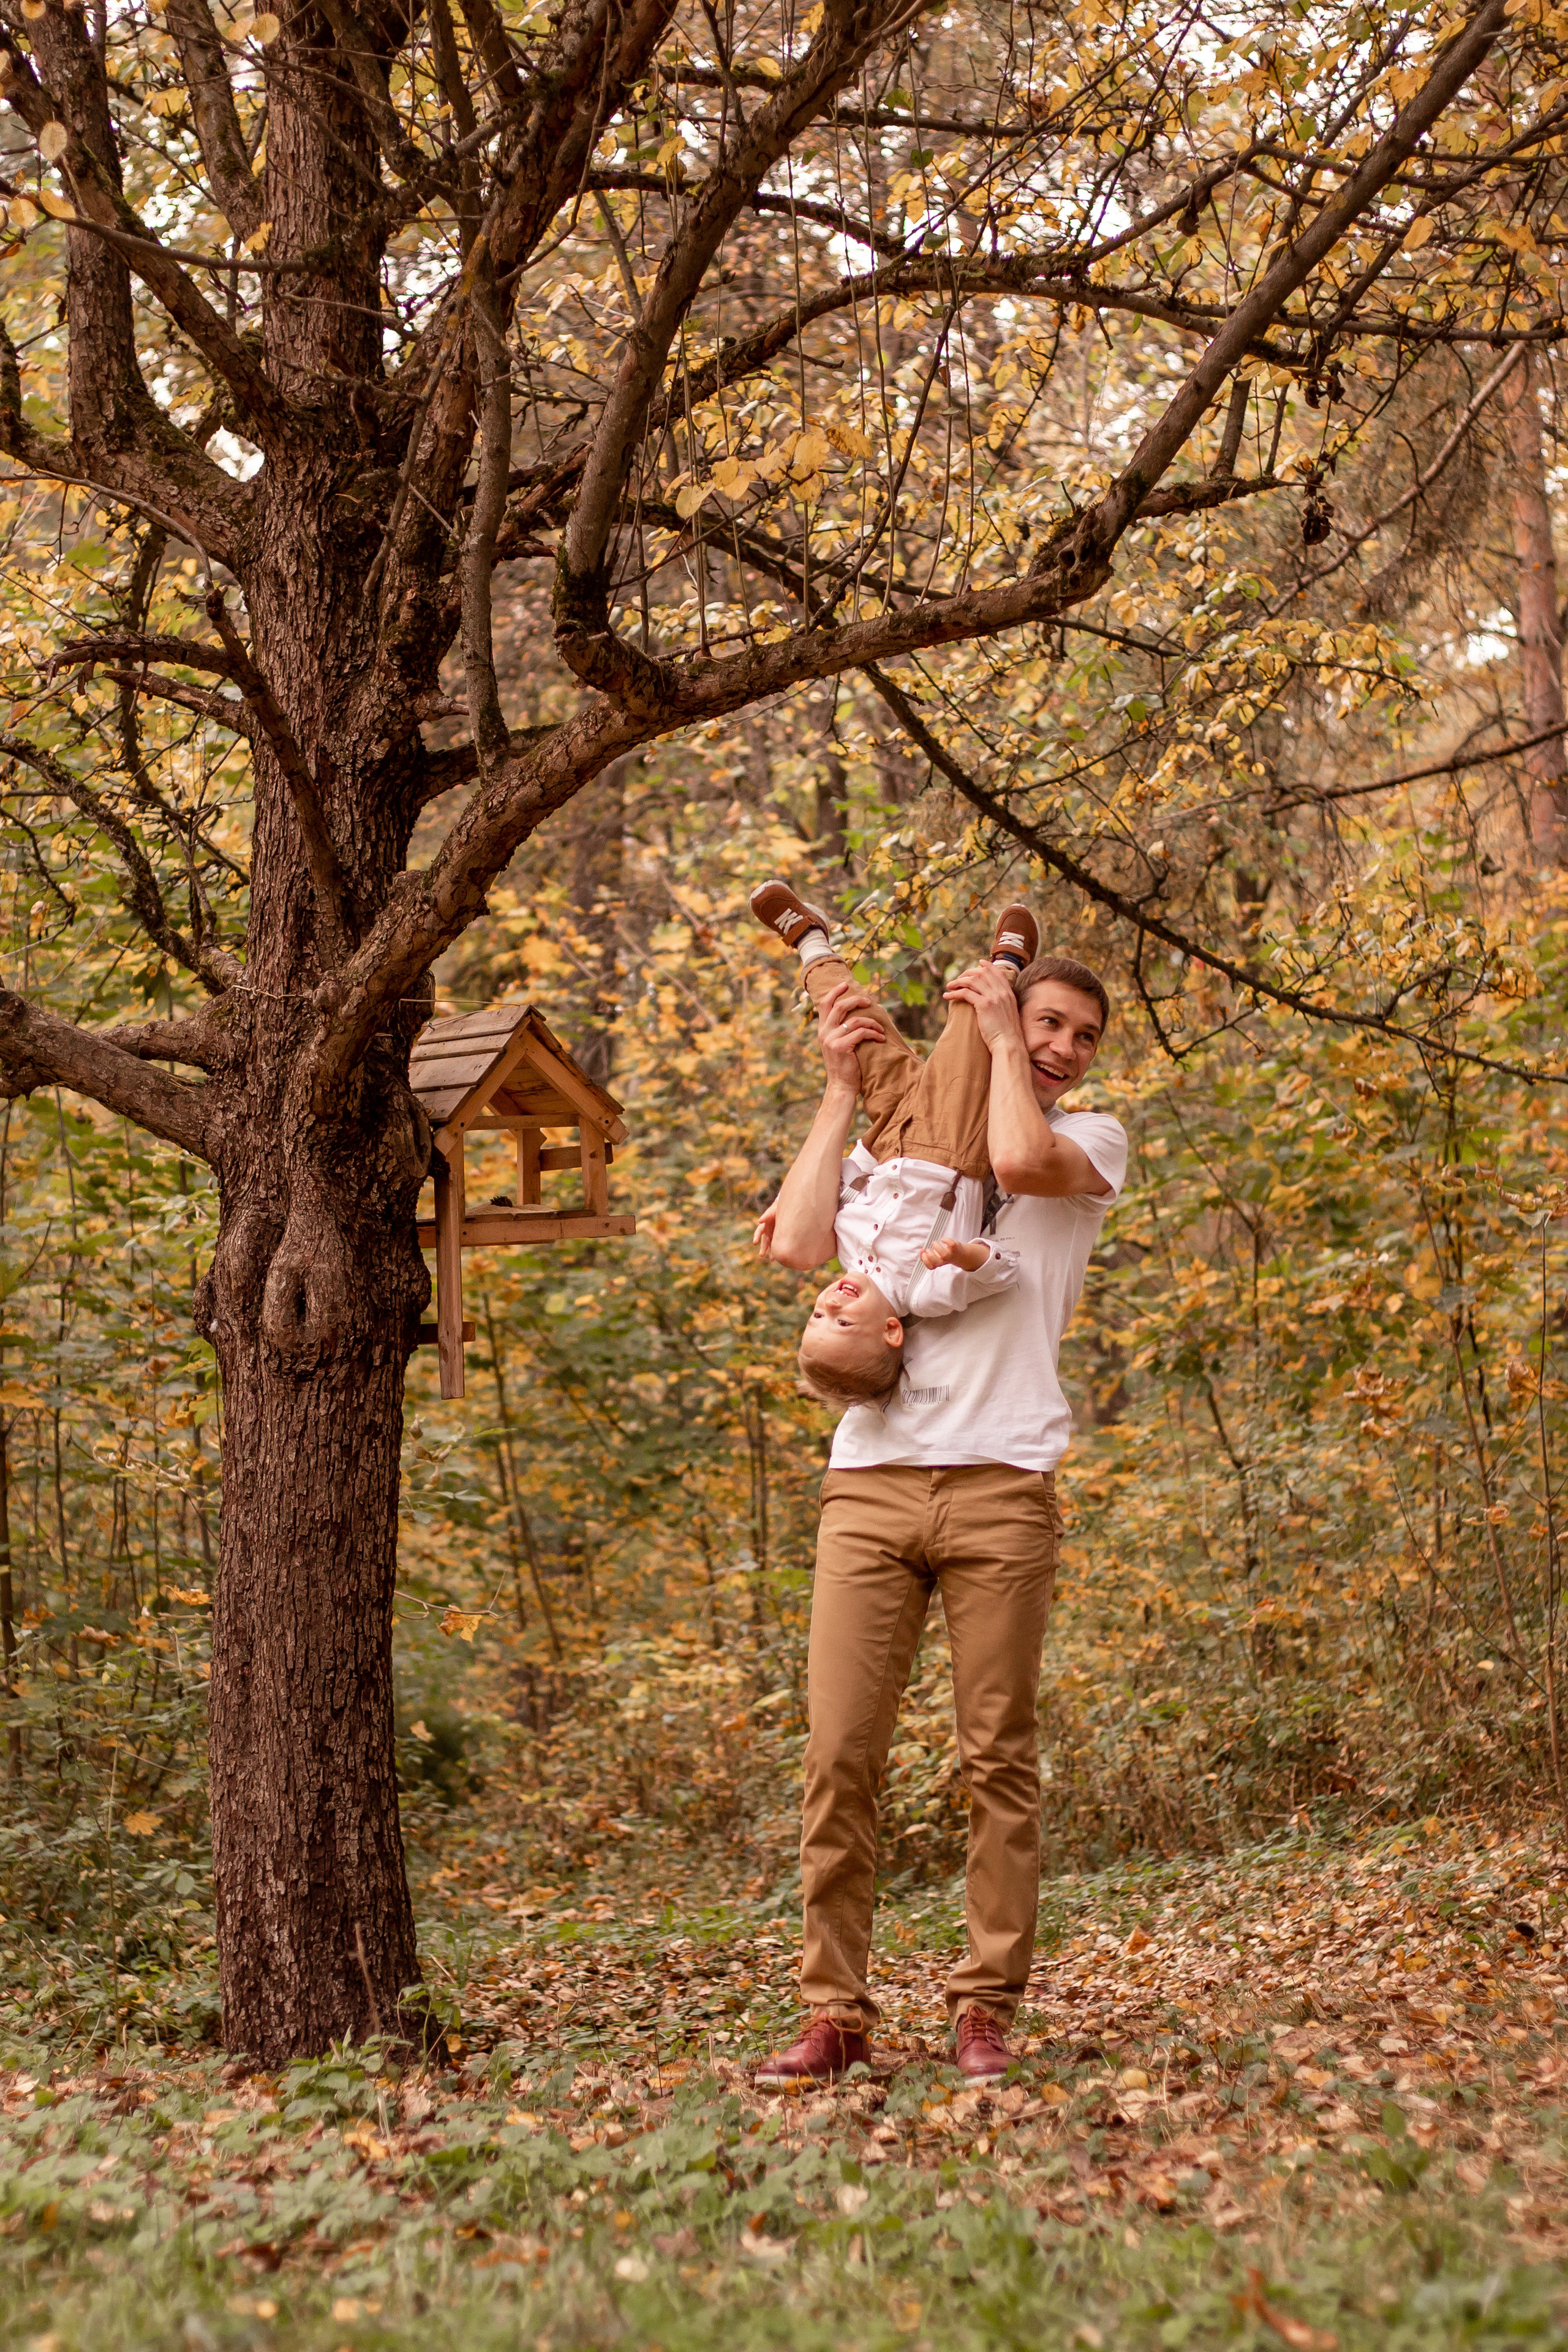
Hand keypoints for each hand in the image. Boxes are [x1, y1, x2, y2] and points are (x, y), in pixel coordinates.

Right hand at [753, 1200, 778, 1257]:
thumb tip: (759, 1221)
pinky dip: (777, 1250)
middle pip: (765, 1241)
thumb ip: (766, 1216)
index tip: (755, 1243)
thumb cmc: (776, 1210)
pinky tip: (779, 1256)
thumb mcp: (771, 1212)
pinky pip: (777, 1244)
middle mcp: (768, 1231)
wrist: (785, 1209)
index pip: (759, 1231)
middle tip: (761, 1255)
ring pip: (771, 1245)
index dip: (757, 1237)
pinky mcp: (780, 1236)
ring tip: (772, 1259)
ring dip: (771, 1251)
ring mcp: (774, 1234)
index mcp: (765, 1225)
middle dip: (763, 1248)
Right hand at [814, 976, 885, 1090]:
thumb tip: (854, 1016)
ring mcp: (831, 1039)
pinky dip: (874, 1034)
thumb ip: (840, 1030)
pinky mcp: (841, 1047)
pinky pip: (861, 1033)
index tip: (845, 985)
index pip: (824, 1004)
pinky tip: (880, 1039)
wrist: (841, 1086)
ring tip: (881, 1030)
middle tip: (869, 1001)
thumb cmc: (844, 1066)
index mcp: (822, 1030)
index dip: (834, 992)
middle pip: (839, 1007)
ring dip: (872, 1023)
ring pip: (855, 1020)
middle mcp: (824, 1033)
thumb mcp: (838, 1045)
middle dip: (856, 1000)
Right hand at [920, 1236, 990, 1272]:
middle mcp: (944, 1260)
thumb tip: (921, 1251)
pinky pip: (952, 1244)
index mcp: (938, 1263)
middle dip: (930, 1255)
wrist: (961, 1255)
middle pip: (937, 1262)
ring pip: (944, 1255)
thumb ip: (927, 1255)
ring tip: (934, 1243)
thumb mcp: (936, 1257)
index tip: (923, 1253)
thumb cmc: (946, 1255)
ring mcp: (950, 1254)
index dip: (925, 1261)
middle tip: (928, 1249)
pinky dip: (946, 1240)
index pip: (931, 1267)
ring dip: (937, 1247)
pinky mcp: (955, 1247)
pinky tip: (943, 1240)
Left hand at [943, 961, 1024, 1053]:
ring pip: (973, 980)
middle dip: (968, 973)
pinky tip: (947, 996)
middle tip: (957, 979)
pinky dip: (954, 993)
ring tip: (949, 986)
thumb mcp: (1008, 1014)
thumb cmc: (1007, 1034)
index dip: (987, 966)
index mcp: (1009, 994)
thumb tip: (992, 1002)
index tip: (978, 963)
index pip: (998, 973)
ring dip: (958, 981)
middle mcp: (1002, 992)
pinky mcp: (984, 1005)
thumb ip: (1002, 1004)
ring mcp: (994, 997)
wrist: (1009, 1044)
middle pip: (983, 973)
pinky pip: (966, 993)